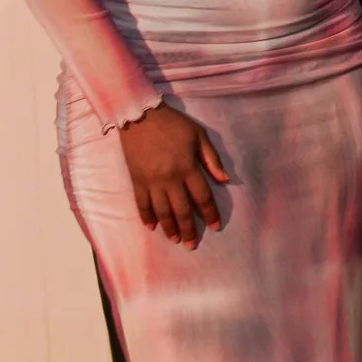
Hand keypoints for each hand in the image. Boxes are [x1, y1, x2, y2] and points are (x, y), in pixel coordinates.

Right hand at [119, 103, 230, 246]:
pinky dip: (147, 217)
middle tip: (192, 244)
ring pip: (162, 211)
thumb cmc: (173, 125)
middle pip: (182, 210)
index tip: (215, 226)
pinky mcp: (136, 180)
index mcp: (187, 167)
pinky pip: (141, 203)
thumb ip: (212, 159)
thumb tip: (225, 180)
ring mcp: (151, 181)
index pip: (202, 197)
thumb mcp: (199, 136)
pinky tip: (152, 227)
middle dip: (189, 229)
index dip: (210, 213)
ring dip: (169, 227)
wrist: (139, 116)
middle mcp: (169, 179)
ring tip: (175, 240)